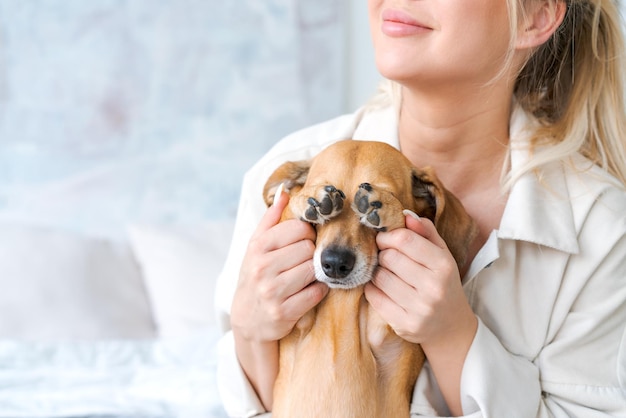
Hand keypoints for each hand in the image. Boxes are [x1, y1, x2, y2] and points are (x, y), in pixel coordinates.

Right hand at [231, 189, 328, 342]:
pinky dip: (318, 291)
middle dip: (311, 254)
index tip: (304, 242)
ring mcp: (272, 291)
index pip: (298, 228)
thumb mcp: (256, 247)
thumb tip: (286, 191)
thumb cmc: (256, 277)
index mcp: (257, 247)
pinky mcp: (284, 312)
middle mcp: (262, 267)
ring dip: (316, 273)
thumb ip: (271, 219)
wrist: (248, 320)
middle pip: (308, 248)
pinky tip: (309, 291)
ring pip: (313, 270)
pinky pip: (316, 293)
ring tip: (307, 276)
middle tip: (304, 262)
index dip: (307, 234)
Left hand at [364, 212, 476, 414]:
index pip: (405, 240)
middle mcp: (433, 288)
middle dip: (383, 254)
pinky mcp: (405, 324)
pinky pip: (374, 297)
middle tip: (387, 257)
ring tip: (386, 273)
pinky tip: (382, 288)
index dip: (388, 236)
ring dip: (377, 271)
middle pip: (389, 258)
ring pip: (380, 277)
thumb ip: (425, 232)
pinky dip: (372, 288)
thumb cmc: (443, 284)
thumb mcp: (442, 255)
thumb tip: (405, 214)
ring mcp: (419, 309)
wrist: (451, 327)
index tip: (385, 239)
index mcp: (444, 265)